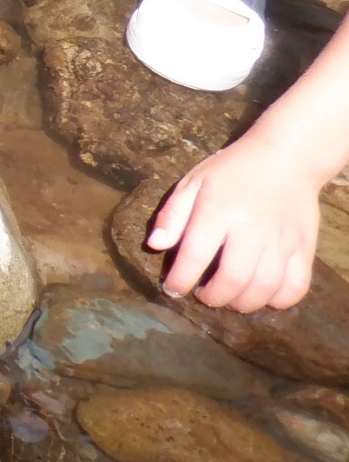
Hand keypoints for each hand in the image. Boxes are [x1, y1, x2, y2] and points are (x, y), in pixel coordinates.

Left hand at [148, 139, 320, 310]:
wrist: (286, 157)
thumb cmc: (232, 171)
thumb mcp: (194, 182)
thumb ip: (172, 215)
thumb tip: (154, 245)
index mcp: (217, 212)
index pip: (194, 256)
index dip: (179, 280)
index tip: (172, 290)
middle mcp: (251, 229)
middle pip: (232, 280)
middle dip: (212, 298)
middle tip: (204, 295)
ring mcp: (281, 240)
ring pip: (264, 289)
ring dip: (243, 304)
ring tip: (231, 298)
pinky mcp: (305, 247)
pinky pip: (296, 286)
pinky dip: (278, 300)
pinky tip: (263, 295)